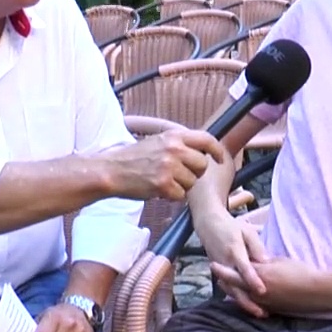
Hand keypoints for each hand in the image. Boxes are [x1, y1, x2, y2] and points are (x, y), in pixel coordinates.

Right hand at [106, 129, 226, 200]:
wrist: (112, 171)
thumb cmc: (134, 158)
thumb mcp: (158, 141)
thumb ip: (179, 144)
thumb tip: (203, 151)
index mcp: (174, 136)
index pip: (206, 139)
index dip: (216, 150)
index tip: (220, 159)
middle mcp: (174, 149)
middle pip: (202, 165)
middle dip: (194, 173)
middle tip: (178, 175)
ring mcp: (169, 167)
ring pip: (192, 182)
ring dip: (181, 186)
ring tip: (164, 180)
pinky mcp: (163, 184)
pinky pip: (180, 195)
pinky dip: (171, 196)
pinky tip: (159, 189)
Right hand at [197, 212, 270, 317]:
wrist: (208, 224)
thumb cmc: (232, 226)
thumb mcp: (247, 231)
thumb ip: (257, 247)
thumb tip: (267, 262)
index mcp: (234, 250)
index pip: (244, 268)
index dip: (253, 280)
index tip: (262, 291)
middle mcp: (225, 262)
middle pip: (236, 286)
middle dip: (248, 302)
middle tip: (262, 314)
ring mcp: (220, 269)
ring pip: (230, 290)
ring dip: (243, 303)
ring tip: (258, 313)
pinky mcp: (218, 273)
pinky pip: (227, 288)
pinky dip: (236, 298)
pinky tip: (247, 306)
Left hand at [211, 257, 327, 315]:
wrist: (315, 292)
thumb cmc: (300, 272)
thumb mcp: (280, 261)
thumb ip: (265, 263)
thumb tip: (256, 263)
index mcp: (258, 276)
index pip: (234, 273)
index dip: (222, 269)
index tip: (212, 264)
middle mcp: (257, 291)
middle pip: (234, 287)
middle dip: (225, 281)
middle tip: (217, 275)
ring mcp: (263, 302)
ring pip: (242, 297)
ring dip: (234, 291)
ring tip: (227, 286)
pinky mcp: (271, 309)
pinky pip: (253, 304)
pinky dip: (247, 299)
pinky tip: (246, 297)